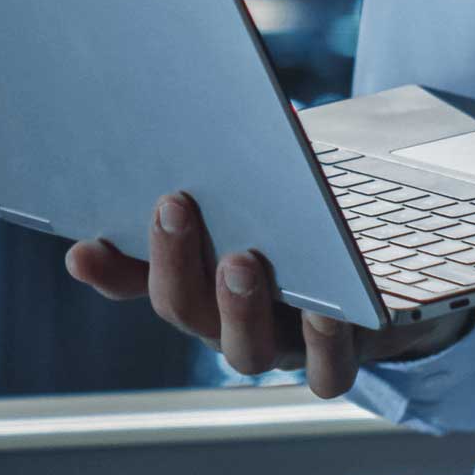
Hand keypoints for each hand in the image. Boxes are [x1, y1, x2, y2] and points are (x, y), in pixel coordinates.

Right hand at [63, 190, 473, 397]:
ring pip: (242, 350)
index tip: (81, 247)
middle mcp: (226, 319)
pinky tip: (325, 308)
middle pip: (182, 309)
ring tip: (240, 260)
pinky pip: (324, 370)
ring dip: (235, 305)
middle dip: (172, 257)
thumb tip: (233, 104)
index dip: (105, 270)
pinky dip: (322, 342)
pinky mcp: (336, 359)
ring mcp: (279, 346)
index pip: (134, 278)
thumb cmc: (310, 225)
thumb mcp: (265, 189)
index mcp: (197, 278)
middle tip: (173, 204)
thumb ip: (237, 165)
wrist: (393, 284)